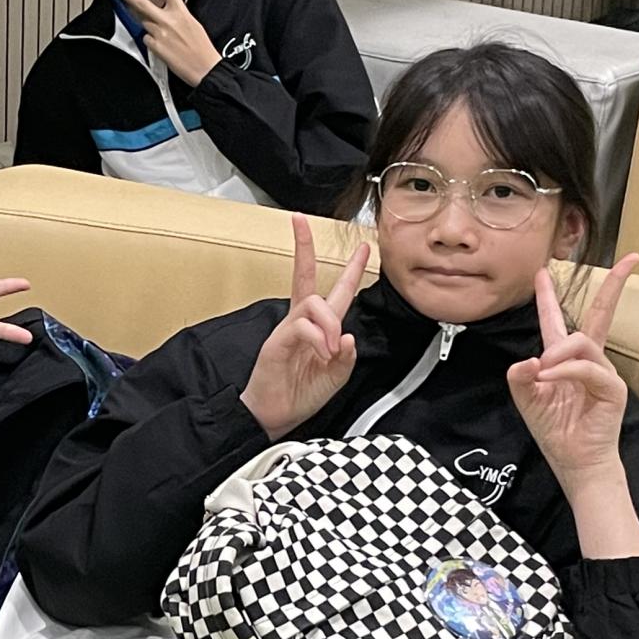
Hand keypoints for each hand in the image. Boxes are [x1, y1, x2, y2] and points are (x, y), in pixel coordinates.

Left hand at [109, 0, 222, 84]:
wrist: (205, 69)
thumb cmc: (202, 49)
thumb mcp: (193, 24)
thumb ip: (175, 17)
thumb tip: (161, 16)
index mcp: (181, 12)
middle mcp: (168, 20)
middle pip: (141, 3)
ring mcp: (159, 33)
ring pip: (145, 25)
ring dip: (152, 28)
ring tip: (168, 39)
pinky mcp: (154, 47)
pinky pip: (147, 40)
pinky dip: (153, 43)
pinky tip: (166, 49)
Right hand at [241, 219, 370, 440]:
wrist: (274, 416)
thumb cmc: (300, 395)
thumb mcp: (336, 377)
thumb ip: (346, 357)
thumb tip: (348, 336)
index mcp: (317, 328)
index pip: (333, 291)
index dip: (349, 269)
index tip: (364, 248)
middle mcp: (301, 322)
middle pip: (304, 276)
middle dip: (304, 247)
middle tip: (301, 222)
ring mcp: (287, 329)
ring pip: (313, 303)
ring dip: (330, 323)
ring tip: (331, 349)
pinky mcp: (278, 342)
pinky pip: (302, 327)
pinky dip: (318, 339)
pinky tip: (322, 354)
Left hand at [507, 254, 638, 489]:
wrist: (574, 461)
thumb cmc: (555, 431)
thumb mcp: (528, 400)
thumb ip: (521, 378)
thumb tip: (528, 360)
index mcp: (565, 360)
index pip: (557, 321)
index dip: (549, 297)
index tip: (543, 271)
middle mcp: (588, 361)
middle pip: (600, 314)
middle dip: (614, 285)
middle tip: (631, 260)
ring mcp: (603, 372)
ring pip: (583, 341)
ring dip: (559, 352)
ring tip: (544, 371)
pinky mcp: (612, 388)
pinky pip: (588, 368)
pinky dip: (567, 370)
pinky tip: (551, 376)